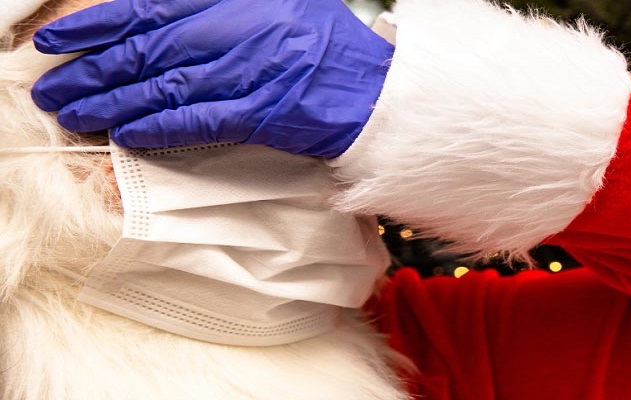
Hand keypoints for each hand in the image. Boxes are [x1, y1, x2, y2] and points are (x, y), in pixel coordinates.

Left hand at [32, 0, 393, 156]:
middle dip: (92, 69)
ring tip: (73, 113)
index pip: (150, 6)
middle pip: (147, 48)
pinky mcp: (262, 112)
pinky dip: (158, 127)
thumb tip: (156, 8)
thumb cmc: (326, 48)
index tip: (59, 39)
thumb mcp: (278, 1)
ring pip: (162, 86)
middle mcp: (240, 28)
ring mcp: (250, 71)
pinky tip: (126, 134)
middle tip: (53, 88)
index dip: (97, 24)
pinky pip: (197, 120)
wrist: (374, 93)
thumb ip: (220, 2)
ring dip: (111, 102)